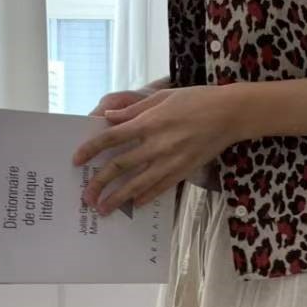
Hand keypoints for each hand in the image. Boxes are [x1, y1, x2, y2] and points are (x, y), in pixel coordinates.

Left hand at [73, 86, 241, 215]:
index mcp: (148, 123)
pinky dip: (145, 198)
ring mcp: (170, 161)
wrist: (230, 114)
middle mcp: (156, 144)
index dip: (91, 150)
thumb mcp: (162, 97)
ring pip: (137, 184)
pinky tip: (134, 206)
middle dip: (99, 183)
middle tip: (86, 196)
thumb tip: (109, 118)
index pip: (111, 138)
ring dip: (118, 198)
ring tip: (104, 209)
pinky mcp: (184, 171)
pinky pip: (160, 188)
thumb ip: (134, 110)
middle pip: (120, 167)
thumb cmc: (196, 100)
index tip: (77, 160)